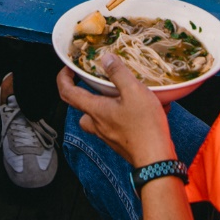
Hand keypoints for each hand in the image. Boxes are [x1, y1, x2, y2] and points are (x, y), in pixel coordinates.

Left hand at [57, 60, 174, 167]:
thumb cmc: (144, 127)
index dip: (63, 78)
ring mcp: (109, 135)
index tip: (68, 68)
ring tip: (124, 93)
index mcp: (96, 110)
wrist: (156, 161)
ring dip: (107, 104)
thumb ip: (118, 73)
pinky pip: (117, 124)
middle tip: (96, 81)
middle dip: (86, 92)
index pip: (68, 93)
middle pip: (82, 107)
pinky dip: (126, 114)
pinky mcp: (121, 142)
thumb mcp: (133, 91)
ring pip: (100, 116)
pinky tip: (147, 108)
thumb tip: (105, 59)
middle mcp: (98, 124)